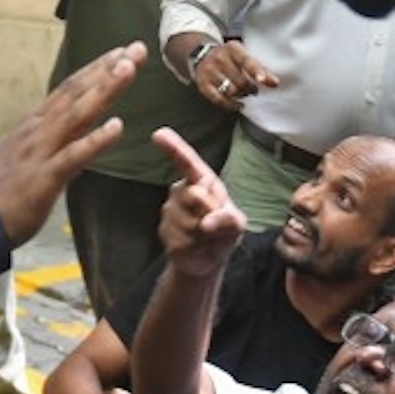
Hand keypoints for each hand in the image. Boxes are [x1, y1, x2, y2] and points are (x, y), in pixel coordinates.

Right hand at [0, 42, 139, 242]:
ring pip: (76, 114)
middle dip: (107, 69)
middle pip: (76, 93)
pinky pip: (74, 156)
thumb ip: (53, 145)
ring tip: (128, 68)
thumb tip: (76, 138)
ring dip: (104, 90)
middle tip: (136, 48)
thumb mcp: (27, 159)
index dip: (95, 70)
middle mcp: (38, 131)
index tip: (121, 53)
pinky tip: (117, 127)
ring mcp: (40, 152)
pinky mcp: (44, 178)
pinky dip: (96, 140)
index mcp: (35, 126)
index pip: (68, 90)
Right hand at [151, 129, 246, 275]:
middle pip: (195, 195)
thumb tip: (206, 224)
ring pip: (189, 220)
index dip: (174, 148)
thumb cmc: (223, 232)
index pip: (187, 162)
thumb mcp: (236, 224)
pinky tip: (195, 246)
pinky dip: (195, 247)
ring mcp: (170, 211)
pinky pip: (183, 240)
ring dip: (203, 234)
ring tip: (204, 237)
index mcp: (201, 181)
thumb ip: (228, 220)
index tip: (159, 134)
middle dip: (210, 212)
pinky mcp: (164, 231)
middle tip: (215, 224)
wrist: (207, 259)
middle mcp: (181, 191)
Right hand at [177, 36, 278, 108]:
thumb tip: (274, 83)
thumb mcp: (243, 55)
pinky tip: (239, 105)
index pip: (247, 61)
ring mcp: (209, 71)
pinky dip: (231, 105)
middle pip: (240, 80)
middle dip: (251, 88)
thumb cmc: (230, 58)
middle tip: (254, 90)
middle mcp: (219, 58)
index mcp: (232, 48)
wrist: (202, 54)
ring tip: (245, 93)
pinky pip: (219, 99)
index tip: (266, 81)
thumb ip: (258, 67)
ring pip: (230, 91)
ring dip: (242, 95)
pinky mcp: (203, 84)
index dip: (257, 71)